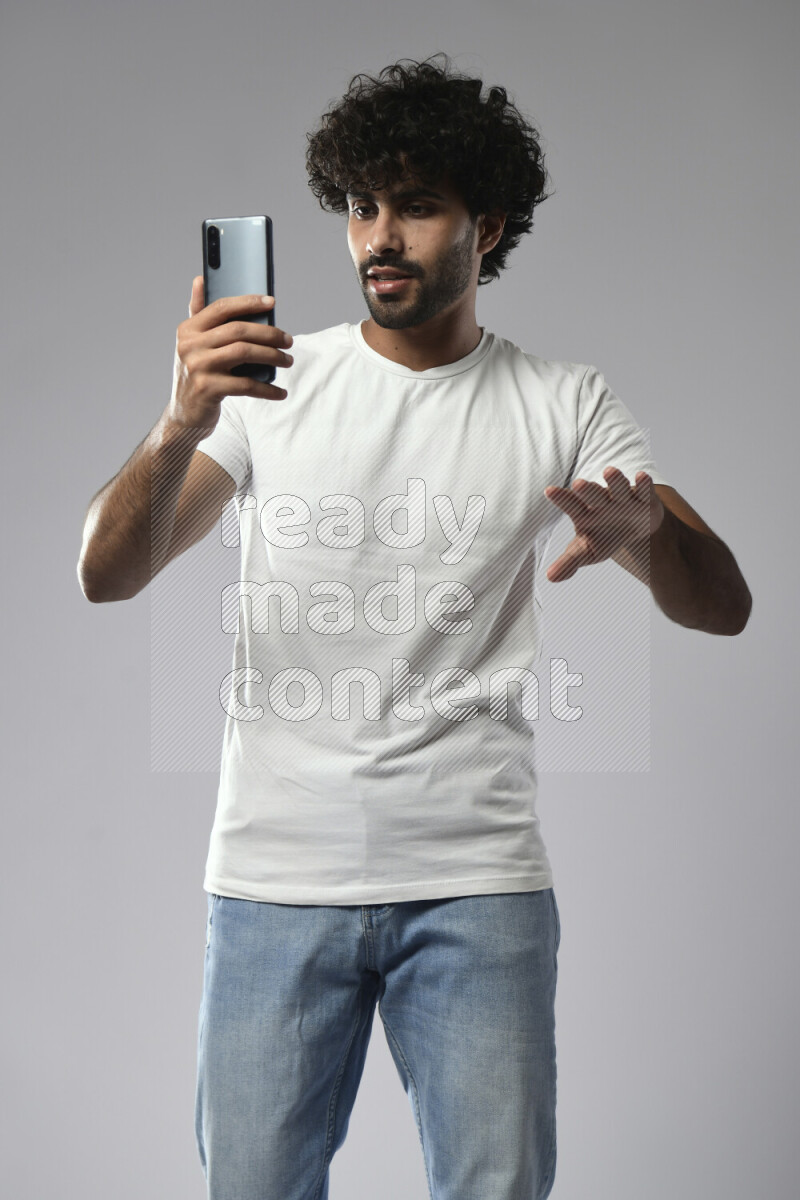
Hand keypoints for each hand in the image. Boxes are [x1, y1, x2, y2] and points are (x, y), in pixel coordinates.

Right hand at [168, 277, 293, 431]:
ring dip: (272, 356)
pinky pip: (246, 385)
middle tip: (289, 340)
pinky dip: (267, 389)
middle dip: (269, 334)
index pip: (221, 307)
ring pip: (244, 353)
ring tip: (287, 360)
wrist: (185, 413)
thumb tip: (200, 278)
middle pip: (238, 330)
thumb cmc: (196, 373)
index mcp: (188, 329)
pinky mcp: (208, 389)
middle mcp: (190, 345)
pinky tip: (280, 392)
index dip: (248, 302)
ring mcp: (198, 367)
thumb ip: (198, 313)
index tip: (272, 302)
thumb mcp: (192, 343)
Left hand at [543, 467, 664, 581]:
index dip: (561, 499)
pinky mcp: (644, 498)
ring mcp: (623, 498)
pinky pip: (644, 490)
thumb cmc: (604, 536)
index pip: (571, 505)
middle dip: (587, 490)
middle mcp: (602, 502)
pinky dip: (643, 484)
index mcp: (584, 513)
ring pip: (618, 487)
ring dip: (615, 481)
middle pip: (593, 495)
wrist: (634, 530)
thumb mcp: (586, 551)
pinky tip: (641, 476)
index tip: (548, 491)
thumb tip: (550, 578)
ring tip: (609, 471)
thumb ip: (568, 562)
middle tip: (578, 484)